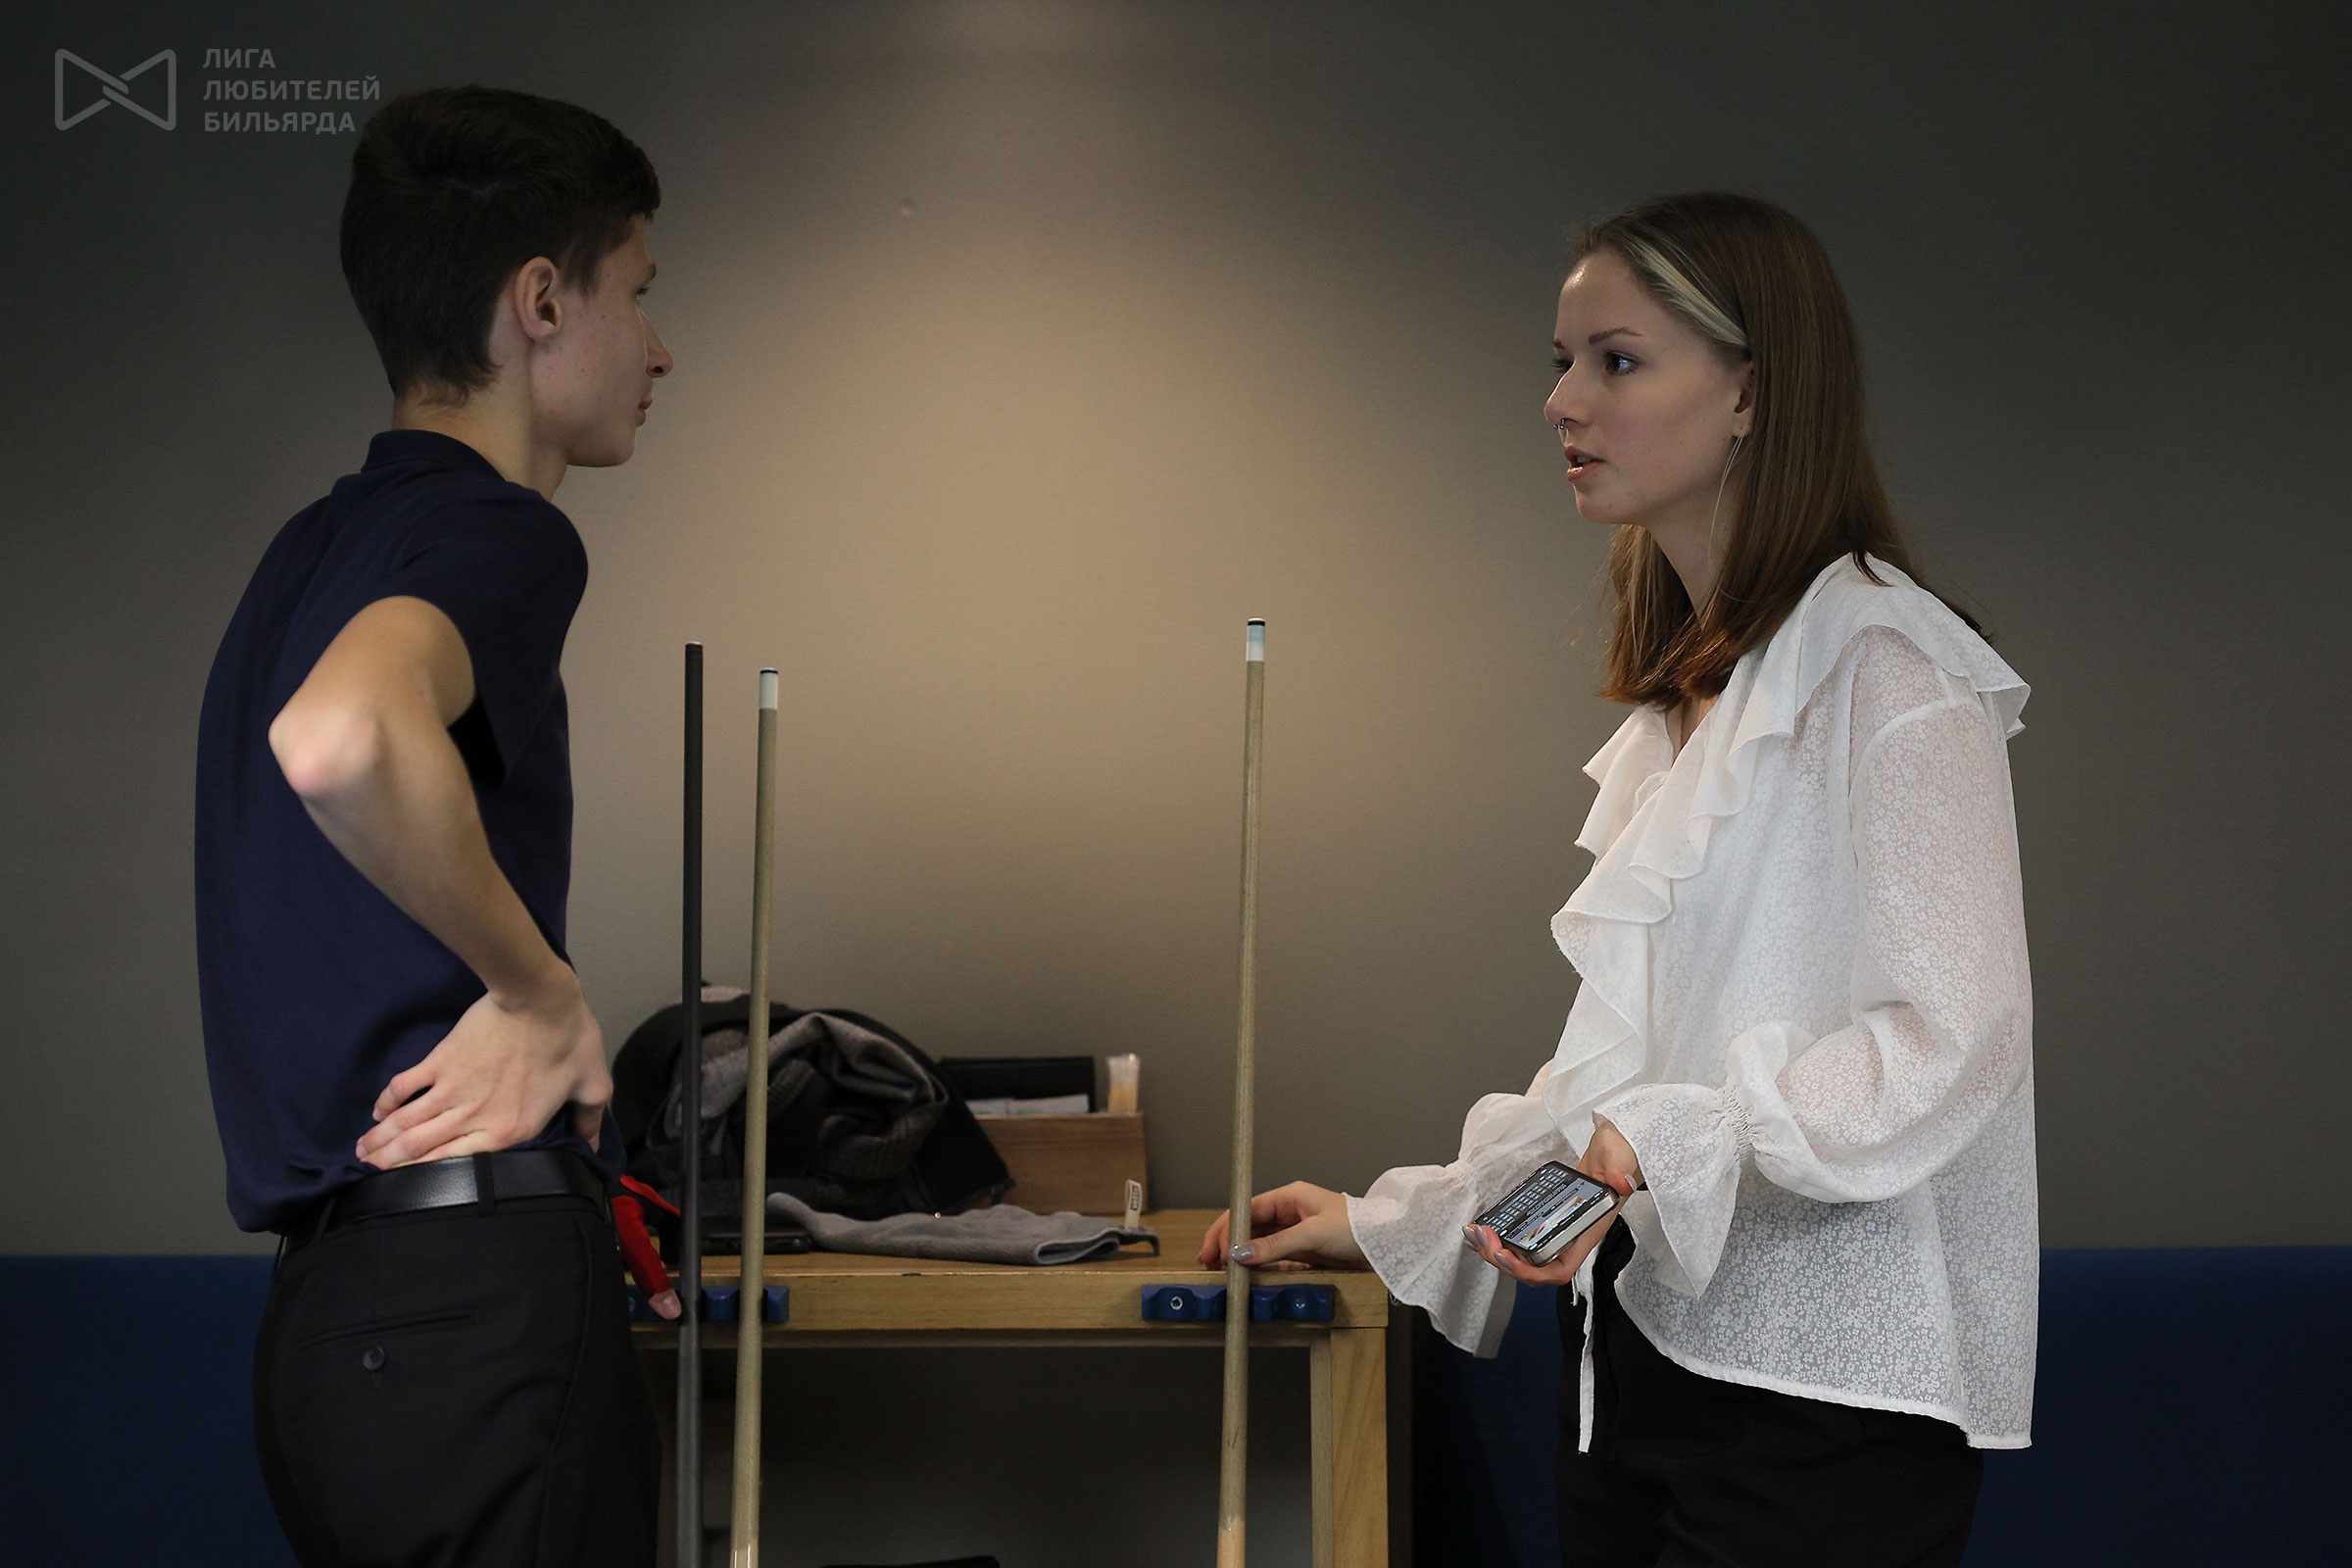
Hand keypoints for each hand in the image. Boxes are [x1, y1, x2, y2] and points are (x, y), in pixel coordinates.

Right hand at [357, 974, 609, 1168]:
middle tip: (368, 1172)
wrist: (539, 999)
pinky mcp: (441, 1061)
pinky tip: (377, 1113)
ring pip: (408, 1123)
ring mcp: (453, 1089)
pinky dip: (388, 1101)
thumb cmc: (569, 1040)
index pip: (460, 1164)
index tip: (407, 1189)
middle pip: (423, 1148)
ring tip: (362, 1152)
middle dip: (391, 1164)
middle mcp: (474, 1116)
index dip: (427, 1178)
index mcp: (509, 1130)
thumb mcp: (591, 1084)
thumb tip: (592, 1144)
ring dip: (382, 1140)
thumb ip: (588, 1120)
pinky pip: (406, 1086)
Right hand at [1196, 1181, 1369, 1270]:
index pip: (1248, 1209)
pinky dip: (1260, 1268)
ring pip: (1260, 1244)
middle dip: (1227, 1243)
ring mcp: (1298, 1233)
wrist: (1389, 1246)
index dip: (1228, 1229)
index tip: (1215, 1251)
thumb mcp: (1313, 1235)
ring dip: (1241, 1257)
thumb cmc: (1358, 1229)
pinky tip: (1249, 1278)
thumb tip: (1238, 1254)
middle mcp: (1291, 1213)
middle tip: (1208, 1264)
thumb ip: (1275, 1246)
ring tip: (1223, 1273)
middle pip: (1249, 1226)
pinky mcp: (1306, 1253)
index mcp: (1291, 1197)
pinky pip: (1275, 1259)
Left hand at [1464, 1121, 1642, 1286]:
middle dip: (1502, 1259)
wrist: (1614, 1150)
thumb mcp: (1621, 1158)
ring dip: (1494, 1251)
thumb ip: (1621, 1170)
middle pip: (1533, 1268)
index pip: (1559, 1270)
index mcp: (1587, 1232)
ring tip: (1473, 1234)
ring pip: (1523, 1257)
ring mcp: (1557, 1230)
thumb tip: (1620, 1183)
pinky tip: (1480, 1228)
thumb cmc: (1619, 1157)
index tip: (1506, 1256)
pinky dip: (1498, 1238)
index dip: (1531, 1272)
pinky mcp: (1546, 1218)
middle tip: (1481, 1236)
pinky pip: (1520, 1238)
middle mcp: (1571, 1237)